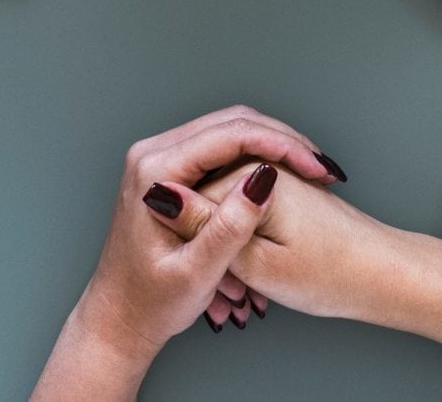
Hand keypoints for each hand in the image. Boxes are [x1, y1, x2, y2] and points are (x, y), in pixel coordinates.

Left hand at [32, 106, 345, 398]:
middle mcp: (153, 154)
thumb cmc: (150, 303)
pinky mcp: (170, 171)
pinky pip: (221, 148)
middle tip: (321, 168)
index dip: (280, 146)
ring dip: (272, 146)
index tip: (316, 168)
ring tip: (311, 172)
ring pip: (229, 131)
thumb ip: (228, 227)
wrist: (120, 318)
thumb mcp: (196, 274)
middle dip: (282, 140)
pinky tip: (284, 177)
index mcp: (154, 172)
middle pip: (231, 123)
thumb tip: (264, 179)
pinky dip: (256, 157)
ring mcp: (160, 159)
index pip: (229, 136)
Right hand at [181, 164, 441, 349]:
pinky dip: (242, 244)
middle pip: (203, 196)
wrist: (384, 276)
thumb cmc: (333, 275)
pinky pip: (244, 212)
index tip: (200, 274)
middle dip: (204, 241)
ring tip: (238, 289)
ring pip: (223, 208)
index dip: (186, 238)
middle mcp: (261, 166)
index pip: (186, 195)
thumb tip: (161, 195)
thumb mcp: (256, 264)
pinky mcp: (283, 191)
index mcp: (250, 174)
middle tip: (222, 286)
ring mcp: (273, 176)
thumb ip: (206, 228)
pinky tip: (251, 275)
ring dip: (223, 246)